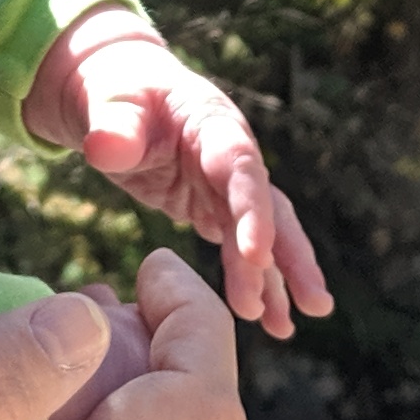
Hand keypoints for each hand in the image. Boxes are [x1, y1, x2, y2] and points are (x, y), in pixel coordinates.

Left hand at [24, 6, 334, 334]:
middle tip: (314, 304)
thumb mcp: (107, 99)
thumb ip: (112, 123)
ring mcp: (225, 186)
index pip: (241, 168)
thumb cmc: (113, 89)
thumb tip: (105, 149)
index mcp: (212, 123)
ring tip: (286, 329)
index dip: (253, 210)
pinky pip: (240, 249)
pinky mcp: (213, 208)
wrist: (112, 95)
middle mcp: (231, 156)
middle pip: (271, 207)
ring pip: (262, 235)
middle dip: (291, 256)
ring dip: (278, 281)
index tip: (256, 255)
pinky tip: (268, 321)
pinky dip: (254, 282)